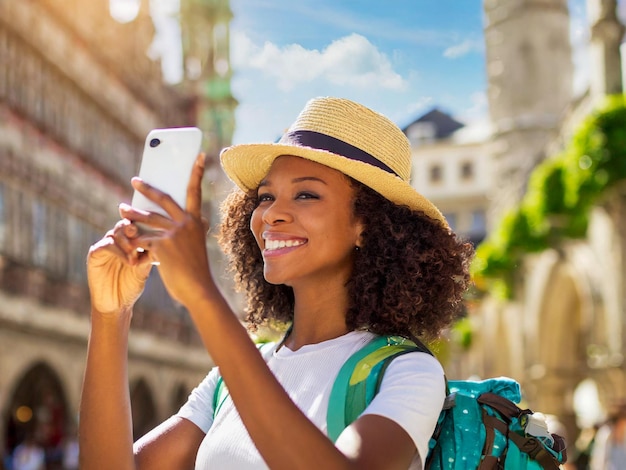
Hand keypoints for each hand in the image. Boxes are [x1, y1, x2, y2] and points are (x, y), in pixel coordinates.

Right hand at [87, 220, 151, 315]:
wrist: (116, 305)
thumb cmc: (131, 286)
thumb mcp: (143, 270)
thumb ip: (147, 255)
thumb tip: (161, 241)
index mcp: (129, 242)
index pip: (137, 226)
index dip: (146, 227)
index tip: (157, 231)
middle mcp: (117, 241)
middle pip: (125, 225)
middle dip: (134, 229)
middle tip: (142, 235)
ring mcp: (105, 246)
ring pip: (116, 233)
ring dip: (128, 242)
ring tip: (137, 254)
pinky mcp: (95, 254)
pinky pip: (106, 245)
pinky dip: (119, 251)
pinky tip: (130, 261)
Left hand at [120, 153, 213, 306]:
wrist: (198, 289)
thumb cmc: (196, 270)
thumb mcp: (195, 246)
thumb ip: (187, 232)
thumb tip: (175, 223)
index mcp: (196, 222)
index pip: (195, 192)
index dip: (196, 173)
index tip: (198, 155)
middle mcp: (186, 224)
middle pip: (163, 199)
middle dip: (147, 189)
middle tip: (134, 181)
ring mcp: (173, 234)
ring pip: (146, 218)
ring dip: (131, 213)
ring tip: (121, 209)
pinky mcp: (161, 246)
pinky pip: (141, 239)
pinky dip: (132, 241)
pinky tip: (125, 242)